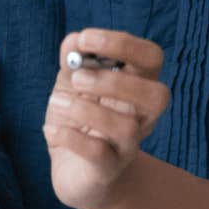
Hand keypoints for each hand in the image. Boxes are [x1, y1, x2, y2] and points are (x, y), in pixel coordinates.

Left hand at [43, 29, 170, 208]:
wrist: (75, 170)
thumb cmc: (79, 117)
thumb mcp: (72, 82)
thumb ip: (73, 57)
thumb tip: (75, 41)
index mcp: (137, 85)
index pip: (152, 57)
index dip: (123, 43)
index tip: (86, 39)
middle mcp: (141, 116)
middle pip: (157, 96)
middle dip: (115, 82)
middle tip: (77, 78)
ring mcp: (128, 145)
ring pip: (126, 127)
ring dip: (85, 110)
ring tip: (56, 102)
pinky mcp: (108, 170)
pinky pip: (99, 155)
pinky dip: (70, 138)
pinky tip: (51, 130)